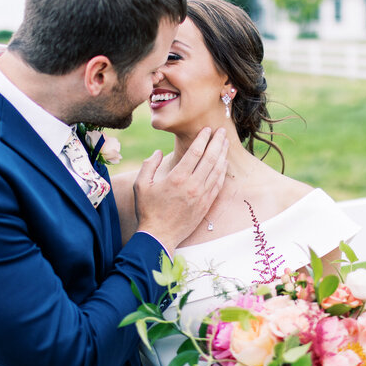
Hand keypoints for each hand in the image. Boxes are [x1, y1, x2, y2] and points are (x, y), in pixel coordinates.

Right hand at [134, 127, 228, 253]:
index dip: (203, 138)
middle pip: (210, 158)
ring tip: (225, 144)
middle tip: (222, 131)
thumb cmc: (148, 210)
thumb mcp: (141, 185)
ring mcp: (202, 196)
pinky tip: (223, 165)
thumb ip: (149, 165)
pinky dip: (222, 172)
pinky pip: (218, 185)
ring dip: (222, 155)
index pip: (195, 152)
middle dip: (217, 142)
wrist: (159, 236)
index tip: (207, 129)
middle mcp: (193, 185)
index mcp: (177, 178)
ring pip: (217, 171)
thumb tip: (158, 152)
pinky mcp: (206, 205)